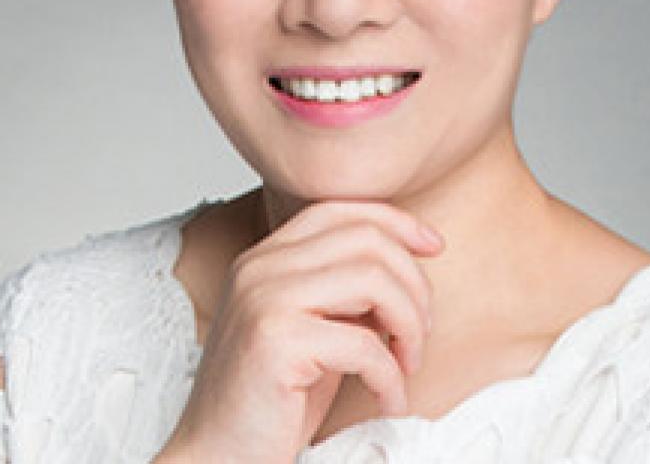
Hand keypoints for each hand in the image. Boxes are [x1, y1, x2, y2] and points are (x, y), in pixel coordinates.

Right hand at [157, 200, 443, 463]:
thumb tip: (407, 265)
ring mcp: (264, 299)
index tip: (433, 246)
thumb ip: (344, 291)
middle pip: (366, 239)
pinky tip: (388, 402)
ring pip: (373, 280)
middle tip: (418, 336)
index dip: (395, 221)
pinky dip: (391, 377)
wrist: (216, 459)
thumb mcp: (312, 329)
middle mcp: (260, 266)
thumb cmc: (271, 402)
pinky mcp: (274, 341)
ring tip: (407, 366)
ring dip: (408, 326)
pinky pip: (363, 343)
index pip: (339, 209)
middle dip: (412, 285)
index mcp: (266, 256)